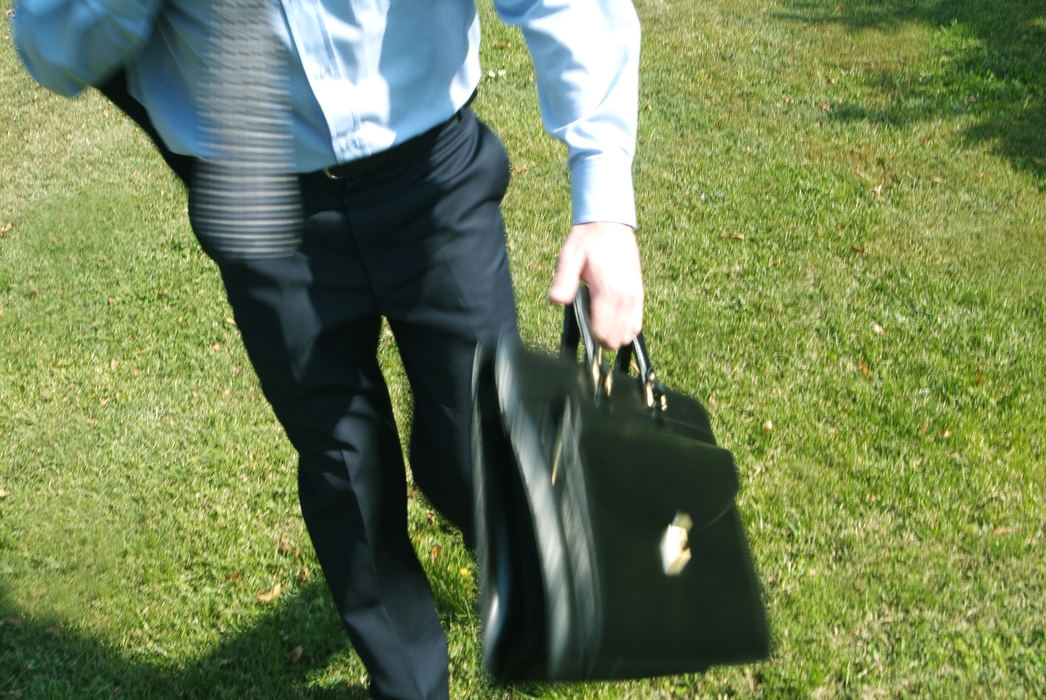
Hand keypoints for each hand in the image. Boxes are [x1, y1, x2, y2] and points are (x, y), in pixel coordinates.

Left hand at [548, 221, 643, 348]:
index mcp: (609, 291)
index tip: (581, 319)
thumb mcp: (569, 257)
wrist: (610, 223)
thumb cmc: (587, 240)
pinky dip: (624, 327)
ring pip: (628, 335)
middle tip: (588, 317)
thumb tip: (556, 300)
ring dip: (612, 332)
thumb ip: (564, 280)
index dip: (589, 334)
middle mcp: (627, 297)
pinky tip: (610, 316)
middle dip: (600, 336)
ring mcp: (636, 297)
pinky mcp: (640, 295)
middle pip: (615, 339)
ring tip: (598, 315)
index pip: (603, 333)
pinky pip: (636, 324)